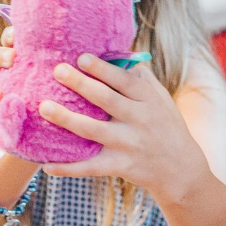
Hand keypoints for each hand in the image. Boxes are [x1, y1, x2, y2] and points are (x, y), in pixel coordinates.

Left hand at [38, 54, 211, 204]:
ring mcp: (129, 144)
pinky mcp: (121, 166)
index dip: (102, 69)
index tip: (81, 58)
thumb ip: (141, 79)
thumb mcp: (162, 100)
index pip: (124, 81)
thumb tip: (115, 55)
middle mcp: (140, 120)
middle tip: (58, 71)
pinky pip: (90, 167)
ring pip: (93, 130)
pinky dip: (68, 168)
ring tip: (44, 107)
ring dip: (66, 119)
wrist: (181, 169)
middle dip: (81, 84)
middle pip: (106, 100)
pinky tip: (46, 165)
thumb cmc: (166, 127)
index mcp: (149, 100)